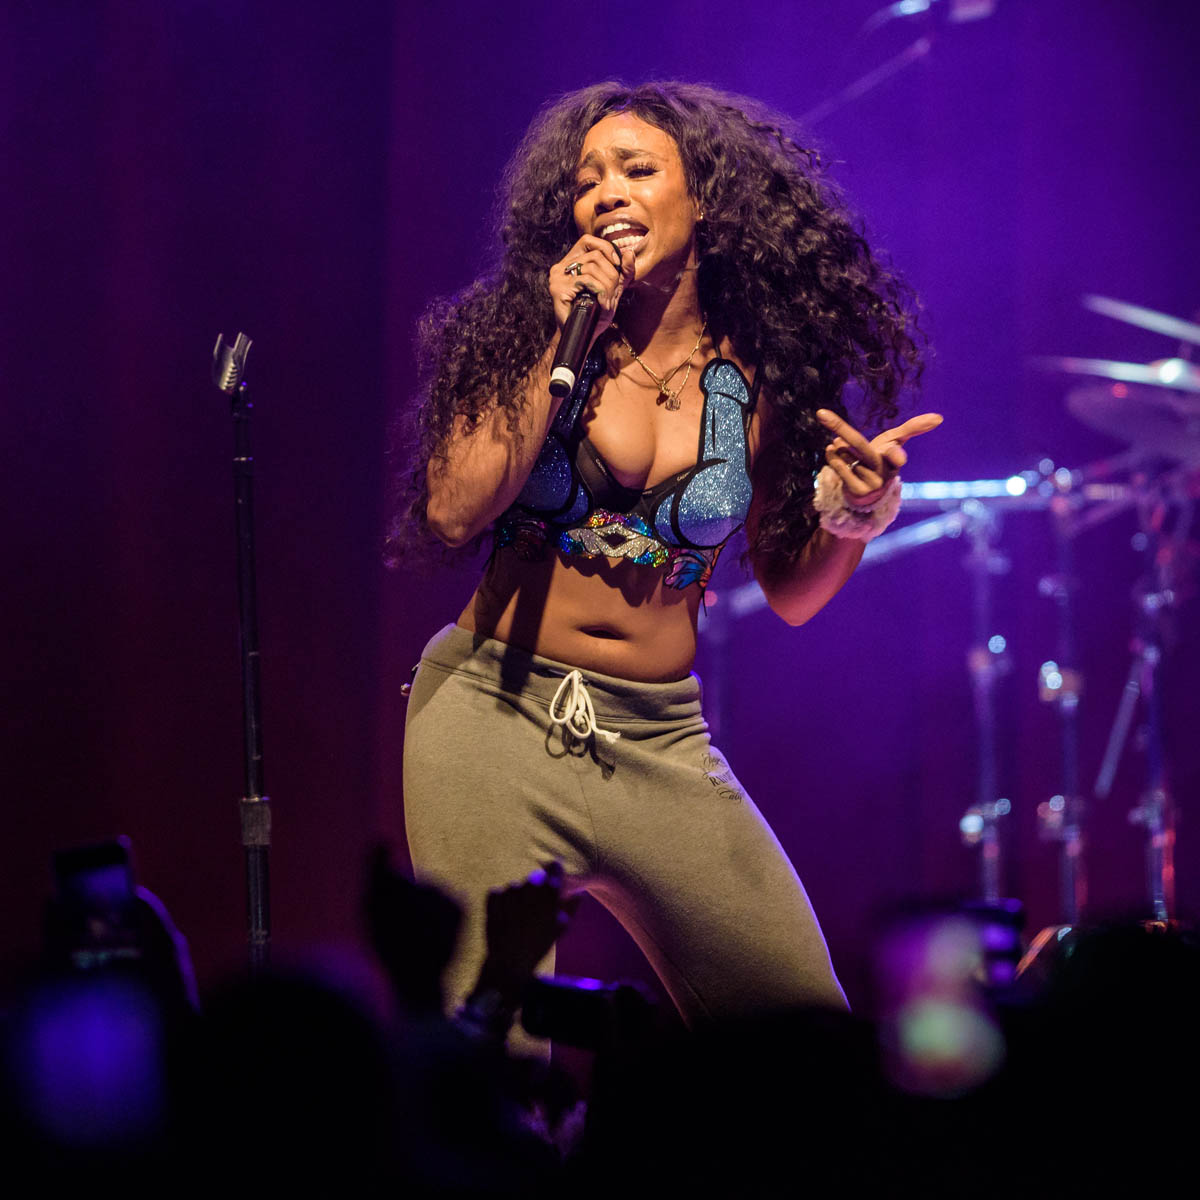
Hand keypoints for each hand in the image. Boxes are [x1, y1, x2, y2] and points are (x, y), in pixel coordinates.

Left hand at [475, 860, 577, 999]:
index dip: (554, 871)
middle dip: (535, 889)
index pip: (554, 868)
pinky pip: (498, 892)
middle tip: (533, 910)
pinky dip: (500, 901)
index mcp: (549, 893)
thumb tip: (579, 895)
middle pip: (534, 878)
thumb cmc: (538, 947)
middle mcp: (531, 887)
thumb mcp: (559, 930)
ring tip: (517, 919)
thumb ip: (570, 909)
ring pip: (515, 886)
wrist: (509, 963)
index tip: (553, 875)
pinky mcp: (494, 897)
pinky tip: (504, 917)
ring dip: (517, 897)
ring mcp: (511, 891)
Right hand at [549, 236, 633, 338]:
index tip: (617, 265)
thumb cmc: (596, 313)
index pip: (588, 240)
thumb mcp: (614, 289)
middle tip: (614, 291)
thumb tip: (629, 252)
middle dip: (611, 274)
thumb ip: (623, 271)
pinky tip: (602, 303)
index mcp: (572, 262)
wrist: (583, 335)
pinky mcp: (558, 288)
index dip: (605, 248)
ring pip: (591, 267)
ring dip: (607, 285)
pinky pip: (586, 280)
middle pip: (594, 255)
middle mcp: (562, 266)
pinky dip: (600, 291)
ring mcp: (558, 277)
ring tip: (608, 301)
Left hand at [816, 408, 942, 508]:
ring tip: (845, 448)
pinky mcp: (855, 491)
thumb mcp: (894, 442)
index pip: (895, 453)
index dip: (895, 454)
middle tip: (820, 413)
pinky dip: (833, 455)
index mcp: (895, 458)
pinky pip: (837, 465)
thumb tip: (940, 417)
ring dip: (840, 446)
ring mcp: (868, 483)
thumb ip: (913, 428)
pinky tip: (833, 450)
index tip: (898, 458)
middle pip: (859, 445)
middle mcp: (883, 471)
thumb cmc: (882, 460)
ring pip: (844, 453)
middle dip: (840, 428)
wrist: (868, 492)